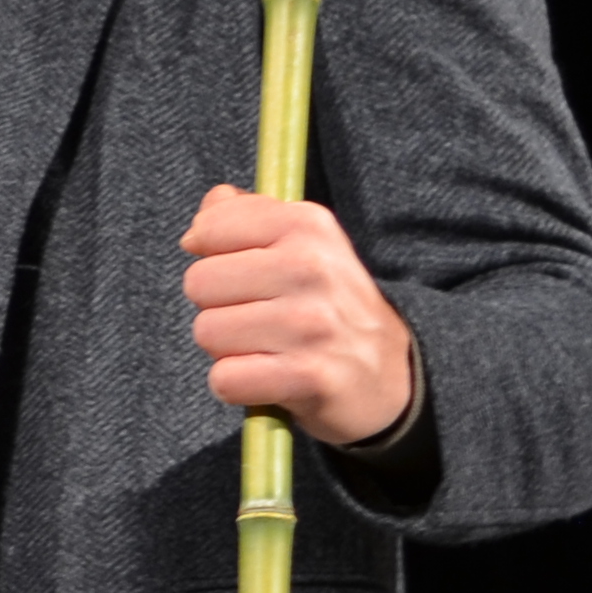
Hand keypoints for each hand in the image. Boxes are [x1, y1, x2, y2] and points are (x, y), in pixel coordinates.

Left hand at [180, 187, 418, 446]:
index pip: (208, 228)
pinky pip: (225, 378)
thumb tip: (209, 207)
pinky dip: (236, 386)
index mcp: (308, 226)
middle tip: (259, 317)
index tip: (243, 272)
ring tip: (268, 347)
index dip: (213, 256)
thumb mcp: (305, 244)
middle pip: (198, 283)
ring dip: (227, 349)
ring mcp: (312, 323)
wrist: (393, 373)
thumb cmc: (329, 305)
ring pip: (207, 332)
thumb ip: (249, 215)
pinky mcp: (309, 375)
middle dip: (216, 306)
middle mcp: (312, 267)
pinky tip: (268, 378)